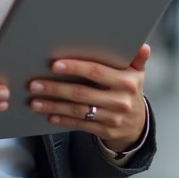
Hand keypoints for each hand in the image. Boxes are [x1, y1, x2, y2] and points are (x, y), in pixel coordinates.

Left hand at [28, 44, 150, 152]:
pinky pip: (80, 124)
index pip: (97, 72)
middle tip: (34, 84)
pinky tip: (49, 115)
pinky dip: (63, 120)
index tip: (55, 65)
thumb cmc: (130, 90)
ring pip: (78, 110)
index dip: (76, 68)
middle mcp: (120, 100)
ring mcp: (112, 117)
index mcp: (126, 81)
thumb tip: (143, 46)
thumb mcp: (137, 73)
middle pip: (82, 93)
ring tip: (34, 100)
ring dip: (54, 105)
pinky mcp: (104, 131)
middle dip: (56, 88)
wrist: (137, 123)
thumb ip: (137, 58)